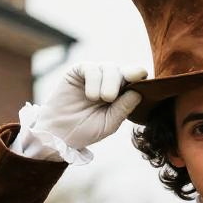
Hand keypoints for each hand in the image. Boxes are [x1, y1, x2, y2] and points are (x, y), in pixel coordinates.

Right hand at [32, 62, 147, 150]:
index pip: (135, 81)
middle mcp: (110, 82)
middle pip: (123, 72)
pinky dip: (93, 79)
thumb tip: (139, 92)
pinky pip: (91, 68)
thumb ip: (124, 108)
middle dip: (119, 82)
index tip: (142, 74)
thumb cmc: (86, 130)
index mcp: (122, 95)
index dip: (140, 76)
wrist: (60, 134)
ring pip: (109, 67)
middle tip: (109, 98)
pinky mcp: (79, 71)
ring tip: (98, 98)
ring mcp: (95, 75)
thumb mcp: (109, 123)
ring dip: (107, 82)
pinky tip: (90, 95)